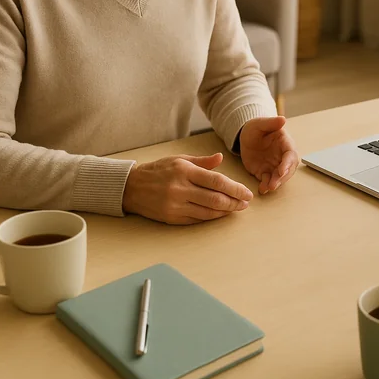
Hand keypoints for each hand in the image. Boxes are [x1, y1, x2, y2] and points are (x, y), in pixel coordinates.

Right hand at [123, 154, 253, 224]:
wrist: (131, 187)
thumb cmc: (158, 171)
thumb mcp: (179, 160)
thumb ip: (202, 161)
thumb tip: (221, 158)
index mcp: (184, 171)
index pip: (217, 181)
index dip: (235, 189)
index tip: (247, 193)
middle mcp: (180, 188)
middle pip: (216, 199)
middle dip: (235, 202)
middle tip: (246, 203)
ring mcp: (176, 205)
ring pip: (208, 212)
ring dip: (226, 212)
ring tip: (237, 208)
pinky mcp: (172, 218)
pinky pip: (198, 219)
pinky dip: (212, 217)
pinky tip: (221, 214)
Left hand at [239, 116, 298, 193]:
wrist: (245, 137)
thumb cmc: (255, 128)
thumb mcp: (260, 123)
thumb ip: (271, 122)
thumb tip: (283, 119)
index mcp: (285, 144)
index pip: (290, 155)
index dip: (287, 163)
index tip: (282, 170)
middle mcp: (282, 157)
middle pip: (287, 169)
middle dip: (282, 178)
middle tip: (274, 184)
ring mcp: (274, 166)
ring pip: (279, 177)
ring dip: (275, 183)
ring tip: (267, 188)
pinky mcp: (265, 172)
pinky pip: (267, 181)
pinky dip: (265, 186)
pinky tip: (262, 189)